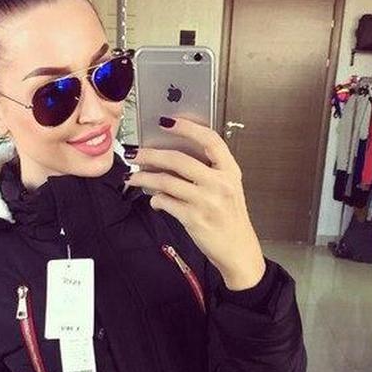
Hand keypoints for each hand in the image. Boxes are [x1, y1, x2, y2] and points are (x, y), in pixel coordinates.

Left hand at [124, 116, 265, 289]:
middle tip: (135, 152)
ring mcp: (207, 202)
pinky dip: (155, 199)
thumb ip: (208, 172)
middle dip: (150, 154)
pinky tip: (154, 199)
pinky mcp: (194, 219)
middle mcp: (220, 184)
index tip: (166, 122)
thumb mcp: (228, 189)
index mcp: (230, 172)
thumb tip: (171, 158)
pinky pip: (166, 202)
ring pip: (166, 181)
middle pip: (179, 159)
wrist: (238, 250)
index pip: (210, 140)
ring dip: (144, 177)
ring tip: (133, 177)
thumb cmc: (230, 218)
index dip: (187, 128)